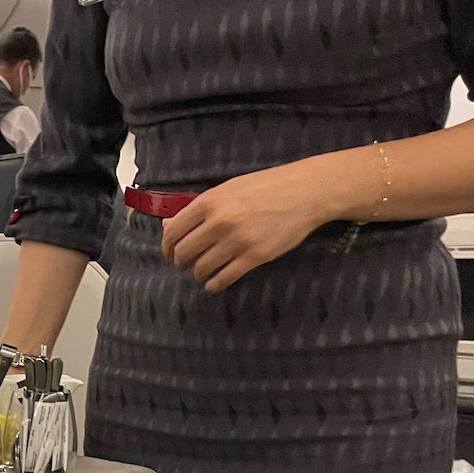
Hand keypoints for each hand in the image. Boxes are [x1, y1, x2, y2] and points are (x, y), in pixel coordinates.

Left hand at [161, 163, 333, 293]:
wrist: (306, 191)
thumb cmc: (266, 187)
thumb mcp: (228, 189)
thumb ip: (199, 209)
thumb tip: (168, 226)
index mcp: (209, 202)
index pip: (173, 233)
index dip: (167, 248)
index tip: (170, 254)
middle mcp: (219, 222)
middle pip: (184, 253)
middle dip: (180, 263)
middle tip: (185, 265)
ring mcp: (237, 240)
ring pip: (201, 269)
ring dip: (197, 274)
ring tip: (202, 272)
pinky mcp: (254, 256)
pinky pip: (223, 279)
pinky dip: (213, 285)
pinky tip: (214, 283)